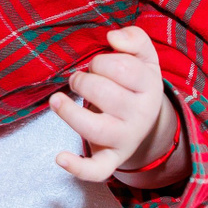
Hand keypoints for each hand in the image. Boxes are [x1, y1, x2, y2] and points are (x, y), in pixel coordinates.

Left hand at [49, 27, 180, 184]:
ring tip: (57, 100)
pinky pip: (97, 170)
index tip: (98, 66)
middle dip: (84, 80)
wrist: (145, 122)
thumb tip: (113, 37)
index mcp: (150, 88)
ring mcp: (126, 139)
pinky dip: (78, 167)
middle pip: (105, 94)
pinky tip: (60, 158)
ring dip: (70, 112)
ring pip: (95, 128)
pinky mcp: (111, 159)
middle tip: (81, 81)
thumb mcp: (144, 57)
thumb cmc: (135, 83)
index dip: (102, 62)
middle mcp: (141, 116)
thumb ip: (135, 38)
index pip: (122, 68)